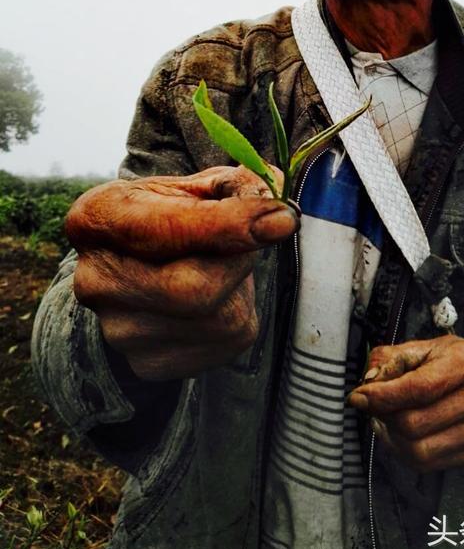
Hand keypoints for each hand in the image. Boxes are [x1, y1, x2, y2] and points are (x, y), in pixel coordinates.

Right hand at [67, 166, 298, 380]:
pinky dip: (239, 312)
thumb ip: (238, 185)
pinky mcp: (150, 363)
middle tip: (252, 238)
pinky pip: (226, 341)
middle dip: (239, 259)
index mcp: (97, 218)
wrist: (140, 269)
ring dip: (241, 285)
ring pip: (217, 316)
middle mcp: (95, 280)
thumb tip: (277, 205)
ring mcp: (119, 330)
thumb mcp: (196, 186)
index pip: (168, 229)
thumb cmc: (172, 216)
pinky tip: (220, 295)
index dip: (231, 225)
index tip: (282, 218)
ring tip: (223, 265)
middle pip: (193, 288)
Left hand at [347, 335, 463, 471]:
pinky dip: (406, 452)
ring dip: (392, 438)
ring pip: (419, 451)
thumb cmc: (454, 359)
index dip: (382, 396)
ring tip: (387, 420)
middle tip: (374, 406)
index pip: (418, 388)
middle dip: (384, 417)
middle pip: (414, 424)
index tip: (358, 396)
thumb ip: (391, 358)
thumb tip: (368, 381)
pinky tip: (404, 434)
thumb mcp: (424, 347)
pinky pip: (430, 464)